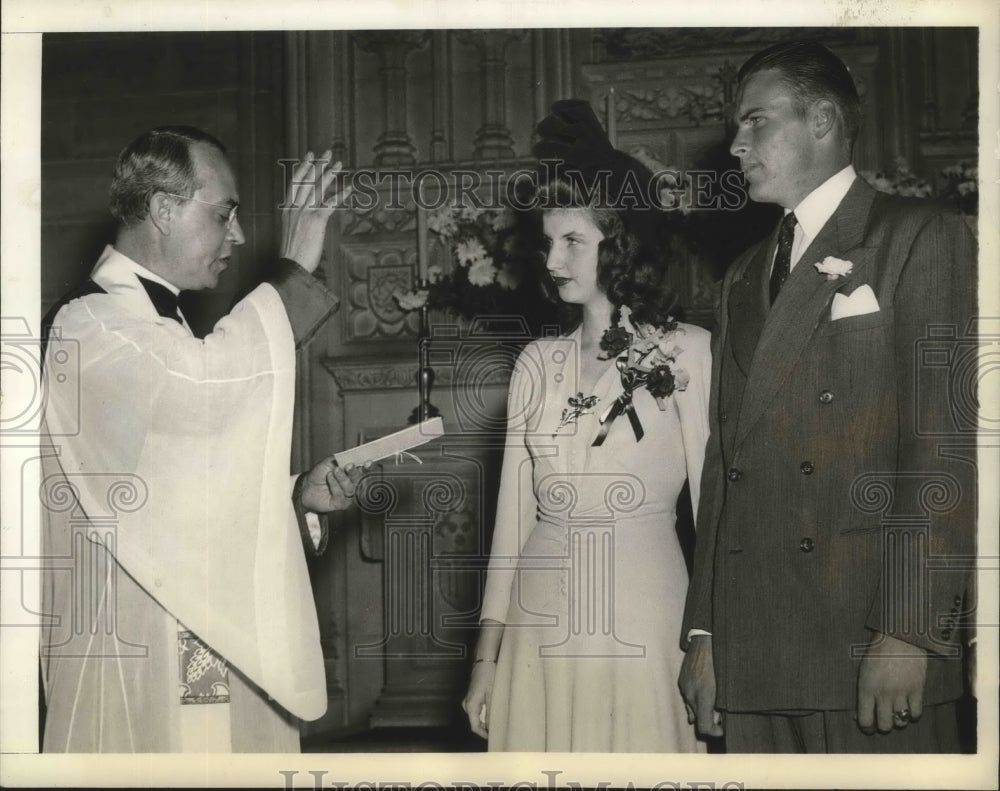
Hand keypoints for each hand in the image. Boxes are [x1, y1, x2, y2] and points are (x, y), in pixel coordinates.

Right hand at [280, 150, 352, 273]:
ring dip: (329, 174)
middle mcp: (294, 208)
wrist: (291, 266)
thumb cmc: (292, 253)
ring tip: (339, 165)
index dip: (303, 167)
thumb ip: (296, 219)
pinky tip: (348, 188)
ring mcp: (305, 213)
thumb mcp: (290, 231)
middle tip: (327, 152)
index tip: (309, 156)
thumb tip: (304, 215)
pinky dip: (340, 196)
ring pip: (318, 188)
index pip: (294, 182)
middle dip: (318, 164)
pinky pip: (330, 204)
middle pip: (307, 180)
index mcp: (287, 209)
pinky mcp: (316, 221)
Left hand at [299, 456, 364, 512]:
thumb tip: (350, 458)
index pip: (363, 470)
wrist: (307, 487)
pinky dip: (335, 486)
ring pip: (350, 488)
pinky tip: (329, 480)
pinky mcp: (341, 504)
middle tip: (348, 466)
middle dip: (354, 472)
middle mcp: (351, 484)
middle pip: (358, 479)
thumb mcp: (329, 462)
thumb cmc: (319, 475)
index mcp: (351, 473)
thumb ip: (340, 459)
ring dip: (342, 479)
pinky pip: (341, 495)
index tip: (368, 463)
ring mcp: (347, 495)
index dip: (367, 467)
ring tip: (333, 472)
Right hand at [462, 661, 495, 739]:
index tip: (493, 738)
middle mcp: (467, 704)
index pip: (474, 726)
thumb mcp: (492, 694)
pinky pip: (476, 710)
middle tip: (497, 730)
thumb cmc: (488, 676)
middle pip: (474, 722)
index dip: (483, 734)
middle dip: (485, 728)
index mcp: (471, 705)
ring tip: (497, 722)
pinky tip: (492, 712)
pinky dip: (483, 713)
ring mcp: (468, 700)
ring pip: (476, 716)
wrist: (484, 662)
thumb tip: (491, 726)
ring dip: (484, 720)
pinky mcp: (471, 697)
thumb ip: (490, 711)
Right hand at [678, 634, 722, 736]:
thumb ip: (721, 704)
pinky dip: (696, 698)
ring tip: (713, 700)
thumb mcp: (726, 685)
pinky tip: (704, 691)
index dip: (714, 732)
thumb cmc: (720, 662)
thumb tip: (719, 716)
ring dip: (702, 708)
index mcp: (704, 696)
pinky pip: (688, 696)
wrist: (705, 641)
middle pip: (697, 719)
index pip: (704, 727)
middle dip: (709, 719)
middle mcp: (691, 694)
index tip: (722, 728)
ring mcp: (685, 687)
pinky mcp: (682, 681)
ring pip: (692, 708)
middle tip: (721, 713)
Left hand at [856, 633, 927, 733]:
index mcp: (866, 689)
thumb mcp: (863, 671)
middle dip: (883, 726)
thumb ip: (864, 692)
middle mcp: (883, 694)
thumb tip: (859, 714)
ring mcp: (901, 693)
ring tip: (897, 715)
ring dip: (898, 721)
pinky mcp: (917, 690)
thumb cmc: (877, 652)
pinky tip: (909, 709)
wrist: (898, 637)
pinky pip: (916, 713)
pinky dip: (913, 714)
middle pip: (884, 725)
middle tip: (883, 722)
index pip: (865, 720)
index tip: (868, 727)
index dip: (866, 728)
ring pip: (900, 722)